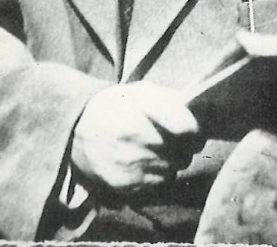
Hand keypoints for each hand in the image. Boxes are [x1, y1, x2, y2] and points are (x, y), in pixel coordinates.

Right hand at [71, 81, 203, 193]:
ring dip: (170, 162)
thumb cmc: (117, 105)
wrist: (77, 129)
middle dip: (183, 148)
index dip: (195, 130)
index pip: (187, 127)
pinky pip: (158, 185)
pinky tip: (144, 162)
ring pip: (173, 170)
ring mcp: (132, 163)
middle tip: (172, 140)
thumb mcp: (141, 91)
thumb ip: (170, 101)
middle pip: (184, 153)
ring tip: (154, 150)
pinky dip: (157, 176)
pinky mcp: (126, 185)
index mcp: (144, 108)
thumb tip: (198, 117)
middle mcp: (139, 137)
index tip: (193, 130)